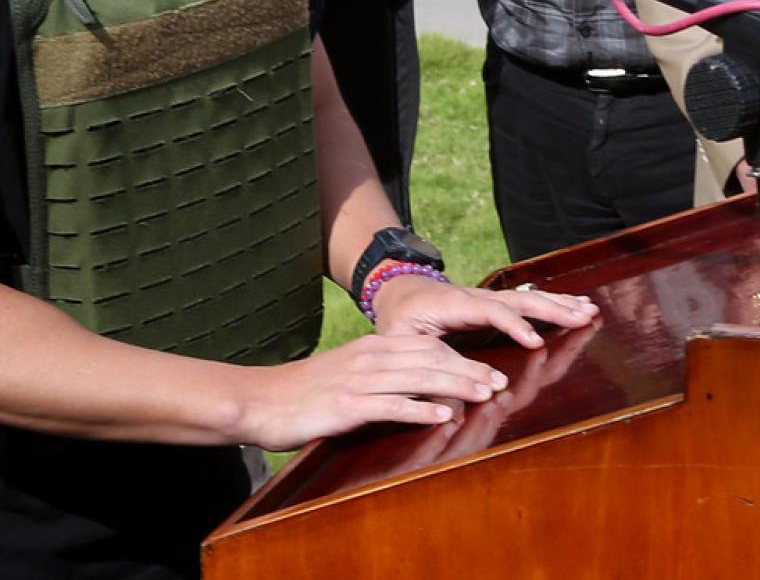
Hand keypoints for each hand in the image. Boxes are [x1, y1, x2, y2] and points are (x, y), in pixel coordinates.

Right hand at [230, 329, 514, 449]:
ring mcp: (359, 380)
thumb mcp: (346, 373)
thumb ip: (379, 375)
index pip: (427, 346)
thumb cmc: (303, 392)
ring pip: (419, 377)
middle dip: (470, 370)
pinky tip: (443, 414)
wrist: (258, 400)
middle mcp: (370, 358)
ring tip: (486, 394)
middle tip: (501, 382)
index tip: (490, 370)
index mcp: (372, 347)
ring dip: (456, 385)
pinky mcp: (347, 405)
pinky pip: (391, 404)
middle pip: (431, 358)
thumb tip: (414, 388)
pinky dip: (420, 408)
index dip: (462, 357)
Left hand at [367, 273, 599, 347]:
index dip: (514, 326)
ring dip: (559, 303)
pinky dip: (552, 302)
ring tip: (588, 308)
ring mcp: (487, 297)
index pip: (489, 312)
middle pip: (519, 300)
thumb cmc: (397, 319)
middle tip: (582, 315)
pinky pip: (526, 301)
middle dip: (552, 308)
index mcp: (452, 304)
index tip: (536, 342)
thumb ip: (417, 359)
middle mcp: (475, 296)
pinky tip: (574, 304)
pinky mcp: (494, 302)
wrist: (398, 289)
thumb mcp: (397, 339)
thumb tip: (442, 390)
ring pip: (527, 298)